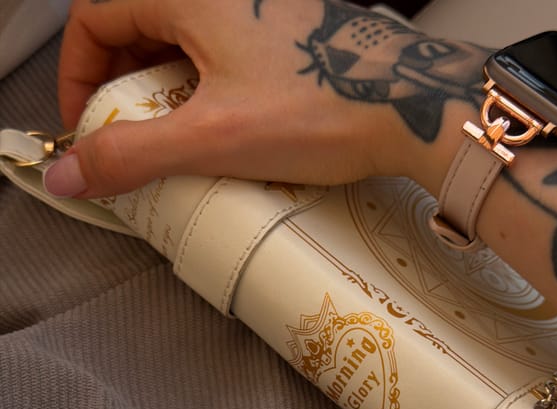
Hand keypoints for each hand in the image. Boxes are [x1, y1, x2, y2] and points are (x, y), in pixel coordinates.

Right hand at [51, 0, 421, 197]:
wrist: (411, 105)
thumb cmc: (328, 104)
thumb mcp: (212, 137)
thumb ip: (132, 154)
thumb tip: (72, 171)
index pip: (94, 15)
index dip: (76, 72)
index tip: (84, 122)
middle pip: (133, 23)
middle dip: (114, 81)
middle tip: (119, 132)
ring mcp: (257, 9)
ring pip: (177, 38)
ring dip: (156, 86)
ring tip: (166, 138)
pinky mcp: (283, 35)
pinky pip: (218, 51)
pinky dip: (198, 85)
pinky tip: (214, 126)